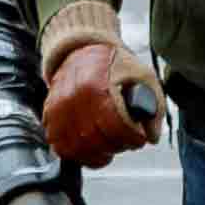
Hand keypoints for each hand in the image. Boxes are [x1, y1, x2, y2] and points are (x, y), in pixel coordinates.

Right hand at [42, 39, 161, 168]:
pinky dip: (76, 152)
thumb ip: (154, 108)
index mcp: (97, 86)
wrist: (81, 49)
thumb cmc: (114, 64)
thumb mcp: (142, 76)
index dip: (132, 138)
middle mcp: (74, 98)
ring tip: (109, 148)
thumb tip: (152, 137)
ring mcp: (59, 107)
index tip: (139, 137)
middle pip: (97, 140)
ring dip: (97, 154)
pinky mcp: (50, 114)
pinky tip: (90, 148)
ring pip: (77, 148)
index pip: (117, 127)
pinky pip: (59, 145)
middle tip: (126, 141)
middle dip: (117, 146)